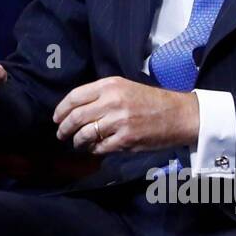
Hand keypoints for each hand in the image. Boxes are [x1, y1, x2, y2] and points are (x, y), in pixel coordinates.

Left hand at [52, 77, 199, 153]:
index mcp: (110, 85)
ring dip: (77, 141)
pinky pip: (100, 147)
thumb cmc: (151, 101)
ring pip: (85, 134)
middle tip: (61, 134)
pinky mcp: (126, 139)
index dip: (61, 110)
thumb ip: (101, 94)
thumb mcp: (125, 87)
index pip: (75, 97)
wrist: (179, 115)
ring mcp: (119, 121)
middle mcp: (112, 101)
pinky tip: (94, 148)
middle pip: (76, 117)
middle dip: (64, 128)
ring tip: (77, 143)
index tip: (56, 118)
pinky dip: (94, 150)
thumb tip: (75, 109)